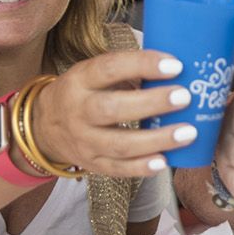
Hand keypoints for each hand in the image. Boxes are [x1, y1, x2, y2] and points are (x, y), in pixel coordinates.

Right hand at [29, 50, 197, 177]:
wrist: (45, 126)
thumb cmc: (84, 92)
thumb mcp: (94, 73)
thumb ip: (128, 70)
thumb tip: (177, 68)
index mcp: (80, 80)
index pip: (109, 68)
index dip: (142, 65)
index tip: (175, 66)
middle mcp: (78, 111)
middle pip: (112, 108)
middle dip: (152, 103)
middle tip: (185, 97)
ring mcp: (83, 141)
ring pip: (119, 144)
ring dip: (156, 140)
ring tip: (188, 132)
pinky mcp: (92, 164)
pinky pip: (117, 169)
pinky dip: (141, 167)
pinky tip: (164, 161)